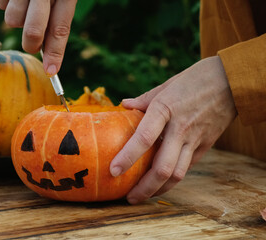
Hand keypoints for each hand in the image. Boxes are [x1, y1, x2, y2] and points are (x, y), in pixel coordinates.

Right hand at [0, 0, 76, 75]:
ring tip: (25, 4)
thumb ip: (55, 19)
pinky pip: (0, 5)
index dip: (55, 54)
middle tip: (34, 43)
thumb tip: (48, 54)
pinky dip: (6, 3)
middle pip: (33, 33)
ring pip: (12, 21)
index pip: (60, 30)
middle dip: (32, 44)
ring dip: (18, 18)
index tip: (51, 72)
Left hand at [110, 56, 236, 203]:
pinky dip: (172, 178)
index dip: (127, 157)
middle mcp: (180, 128)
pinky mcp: (205, 146)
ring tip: (142, 196)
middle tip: (128, 197)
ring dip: (158, 189)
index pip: (144, 138)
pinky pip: (187, 167)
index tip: (113, 171)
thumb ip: (144, 99)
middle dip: (144, 188)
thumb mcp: (167, 84)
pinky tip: (160, 182)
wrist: (232, 81)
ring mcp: (195, 139)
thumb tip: (124, 105)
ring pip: (177, 174)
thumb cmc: (196, 79)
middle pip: (162, 168)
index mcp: (166, 109)